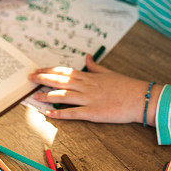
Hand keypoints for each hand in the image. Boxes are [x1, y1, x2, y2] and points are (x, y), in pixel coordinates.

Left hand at [30, 54, 162, 124]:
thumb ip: (95, 66)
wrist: (141, 98)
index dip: (49, 70)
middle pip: (60, 81)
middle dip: (43, 79)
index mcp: (90, 76)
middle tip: (29, 78)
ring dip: (48, 95)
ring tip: (35, 96)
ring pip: (64, 95)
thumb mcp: (109, 72)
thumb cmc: (126, 86)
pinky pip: (73, 113)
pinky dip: (60, 113)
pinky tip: (49, 113)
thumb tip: (87, 56)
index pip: (65, 71)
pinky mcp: (93, 113)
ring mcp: (89, 99)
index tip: (37, 70)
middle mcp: (87, 86)